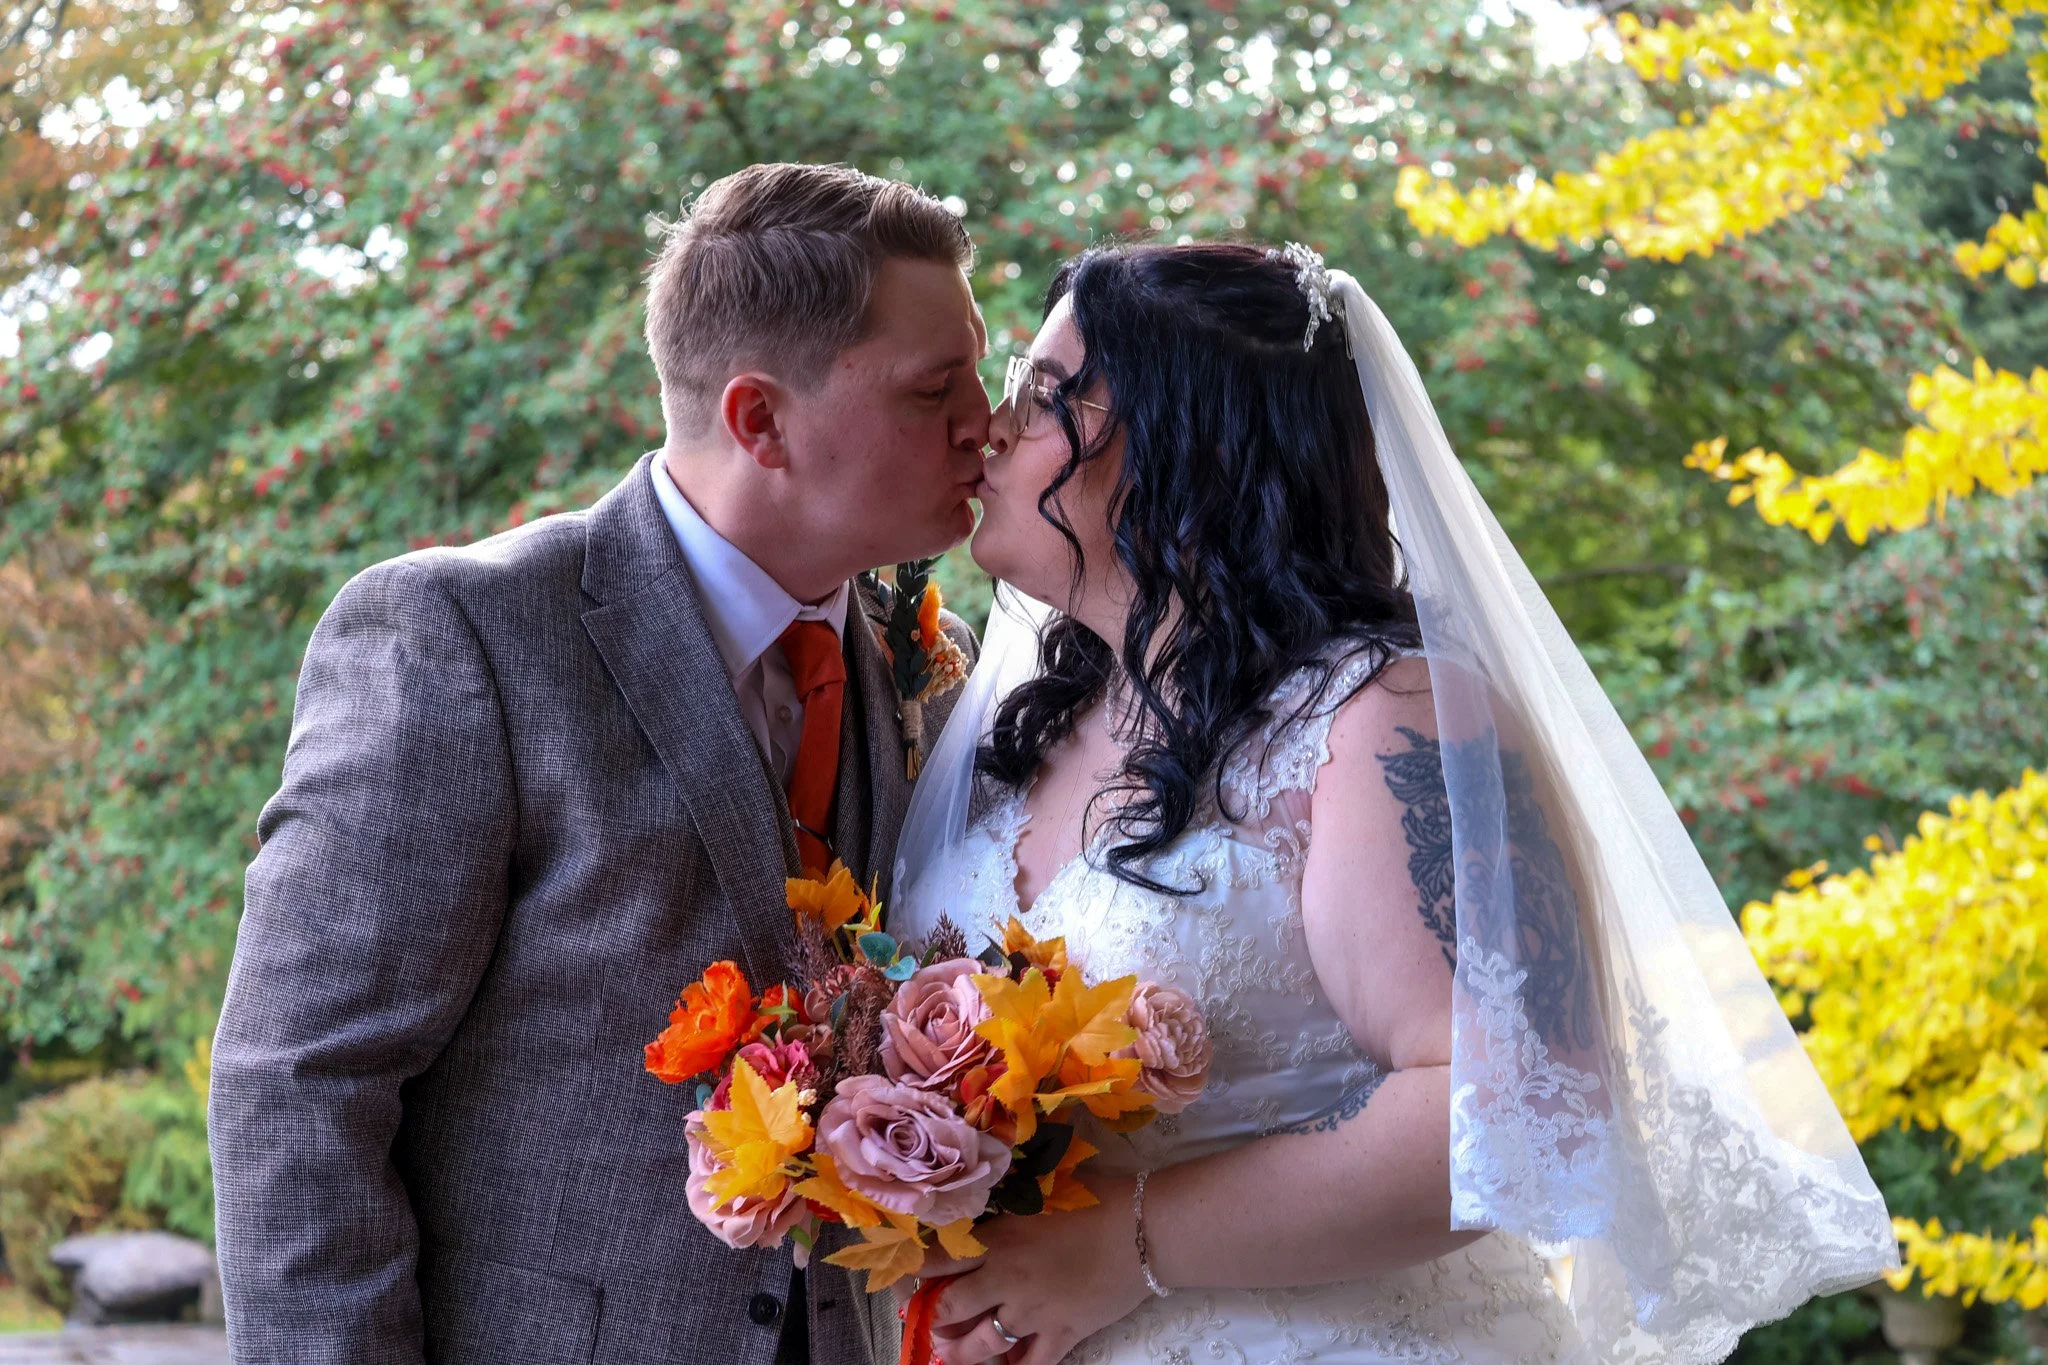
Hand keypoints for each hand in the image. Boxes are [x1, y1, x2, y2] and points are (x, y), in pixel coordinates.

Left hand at [914, 1174, 1152, 1364]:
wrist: (1145, 1228)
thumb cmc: (1099, 1195)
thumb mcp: (1046, 1182)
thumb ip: (1013, 1189)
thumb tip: (990, 1174)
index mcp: (998, 1237)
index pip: (940, 1258)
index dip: (917, 1270)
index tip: (909, 1275)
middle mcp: (1006, 1279)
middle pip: (952, 1308)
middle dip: (935, 1318)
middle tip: (931, 1320)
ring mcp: (1034, 1312)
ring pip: (983, 1344)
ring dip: (961, 1352)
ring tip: (951, 1354)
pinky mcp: (1064, 1334)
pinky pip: (1033, 1364)